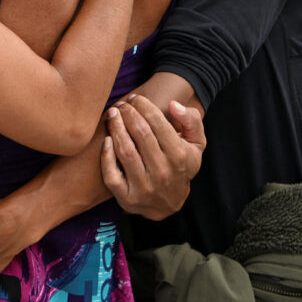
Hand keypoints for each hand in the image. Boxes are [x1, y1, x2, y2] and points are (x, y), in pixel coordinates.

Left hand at [101, 97, 205, 220]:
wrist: (169, 204)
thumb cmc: (180, 165)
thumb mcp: (196, 144)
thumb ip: (191, 120)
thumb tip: (173, 104)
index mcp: (180, 156)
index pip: (157, 123)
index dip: (143, 106)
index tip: (135, 98)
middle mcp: (163, 172)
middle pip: (140, 133)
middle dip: (128, 113)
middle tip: (121, 105)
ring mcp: (144, 187)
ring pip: (125, 151)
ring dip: (116, 128)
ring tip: (112, 114)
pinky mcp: (127, 198)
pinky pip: (111, 174)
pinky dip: (106, 155)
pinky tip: (107, 139)